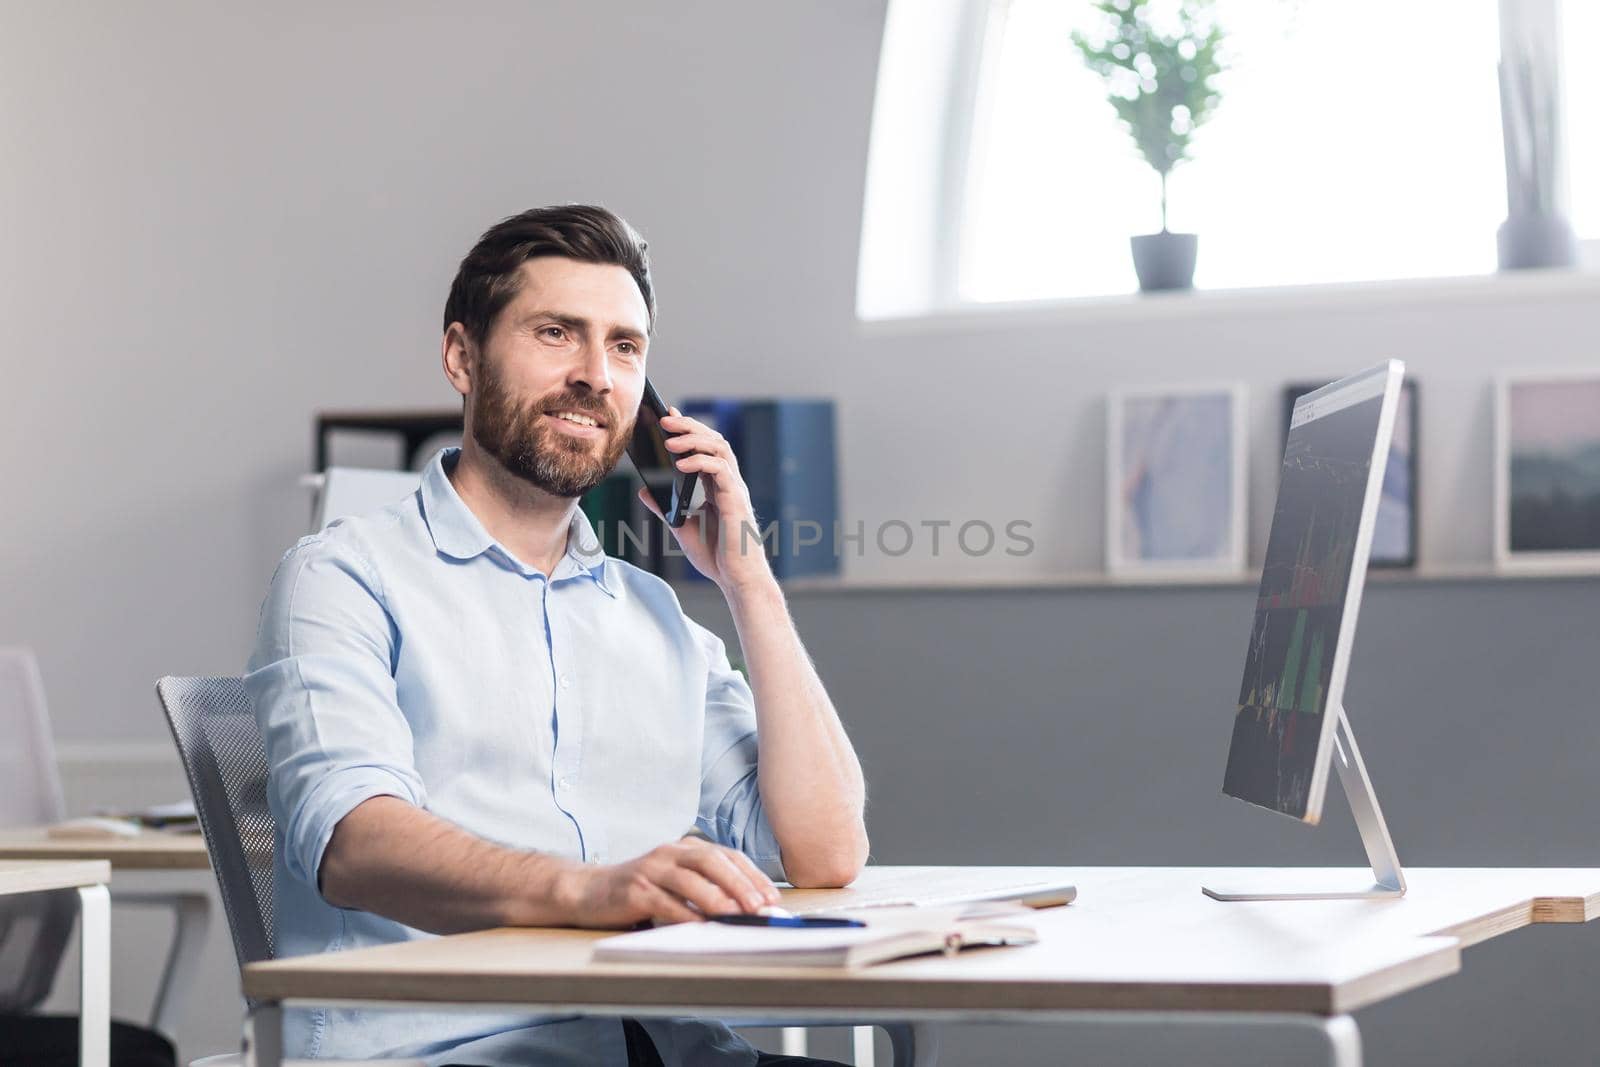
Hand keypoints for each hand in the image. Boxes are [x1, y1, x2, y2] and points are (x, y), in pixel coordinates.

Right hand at [558, 836, 781, 927]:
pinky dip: (687, 915)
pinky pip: (666, 902)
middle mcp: (669, 852)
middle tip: (760, 906)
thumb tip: (747, 909)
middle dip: (740, 884)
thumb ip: (706, 888)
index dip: (752, 875)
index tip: (772, 898)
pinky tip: (702, 926)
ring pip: (691, 880)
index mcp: (685, 847)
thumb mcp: (676, 882)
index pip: (727, 856)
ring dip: (718, 898)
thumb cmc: (641, 890)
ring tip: (738, 915)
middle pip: (712, 861)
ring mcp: (651, 869)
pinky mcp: (635, 890)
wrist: (589, 891)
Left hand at [637, 407, 775, 594]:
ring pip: (720, 448)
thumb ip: (665, 508)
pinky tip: (681, 463)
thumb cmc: (717, 556)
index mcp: (718, 487)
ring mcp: (734, 489)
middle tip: (665, 418)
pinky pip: (720, 470)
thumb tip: (645, 490)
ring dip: (694, 439)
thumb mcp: (682, 527)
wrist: (736, 579)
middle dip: (690, 426)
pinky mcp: (735, 500)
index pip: (705, 448)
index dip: (689, 429)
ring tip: (669, 439)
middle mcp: (729, 483)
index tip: (668, 416)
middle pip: (714, 440)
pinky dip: (701, 461)